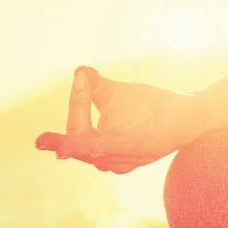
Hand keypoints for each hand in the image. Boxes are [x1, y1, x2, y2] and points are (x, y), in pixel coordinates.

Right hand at [35, 66, 208, 173]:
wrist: (187, 112)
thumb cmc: (148, 107)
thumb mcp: (114, 94)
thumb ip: (92, 85)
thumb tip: (78, 71)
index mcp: (97, 145)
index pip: (76, 129)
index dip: (76, 104)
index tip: (80, 78)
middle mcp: (108, 157)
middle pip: (80, 148)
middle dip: (62, 145)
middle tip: (40, 142)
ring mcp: (126, 157)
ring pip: (97, 154)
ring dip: (79, 150)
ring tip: (60, 148)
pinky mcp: (143, 150)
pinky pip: (121, 150)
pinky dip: (106, 149)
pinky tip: (94, 145)